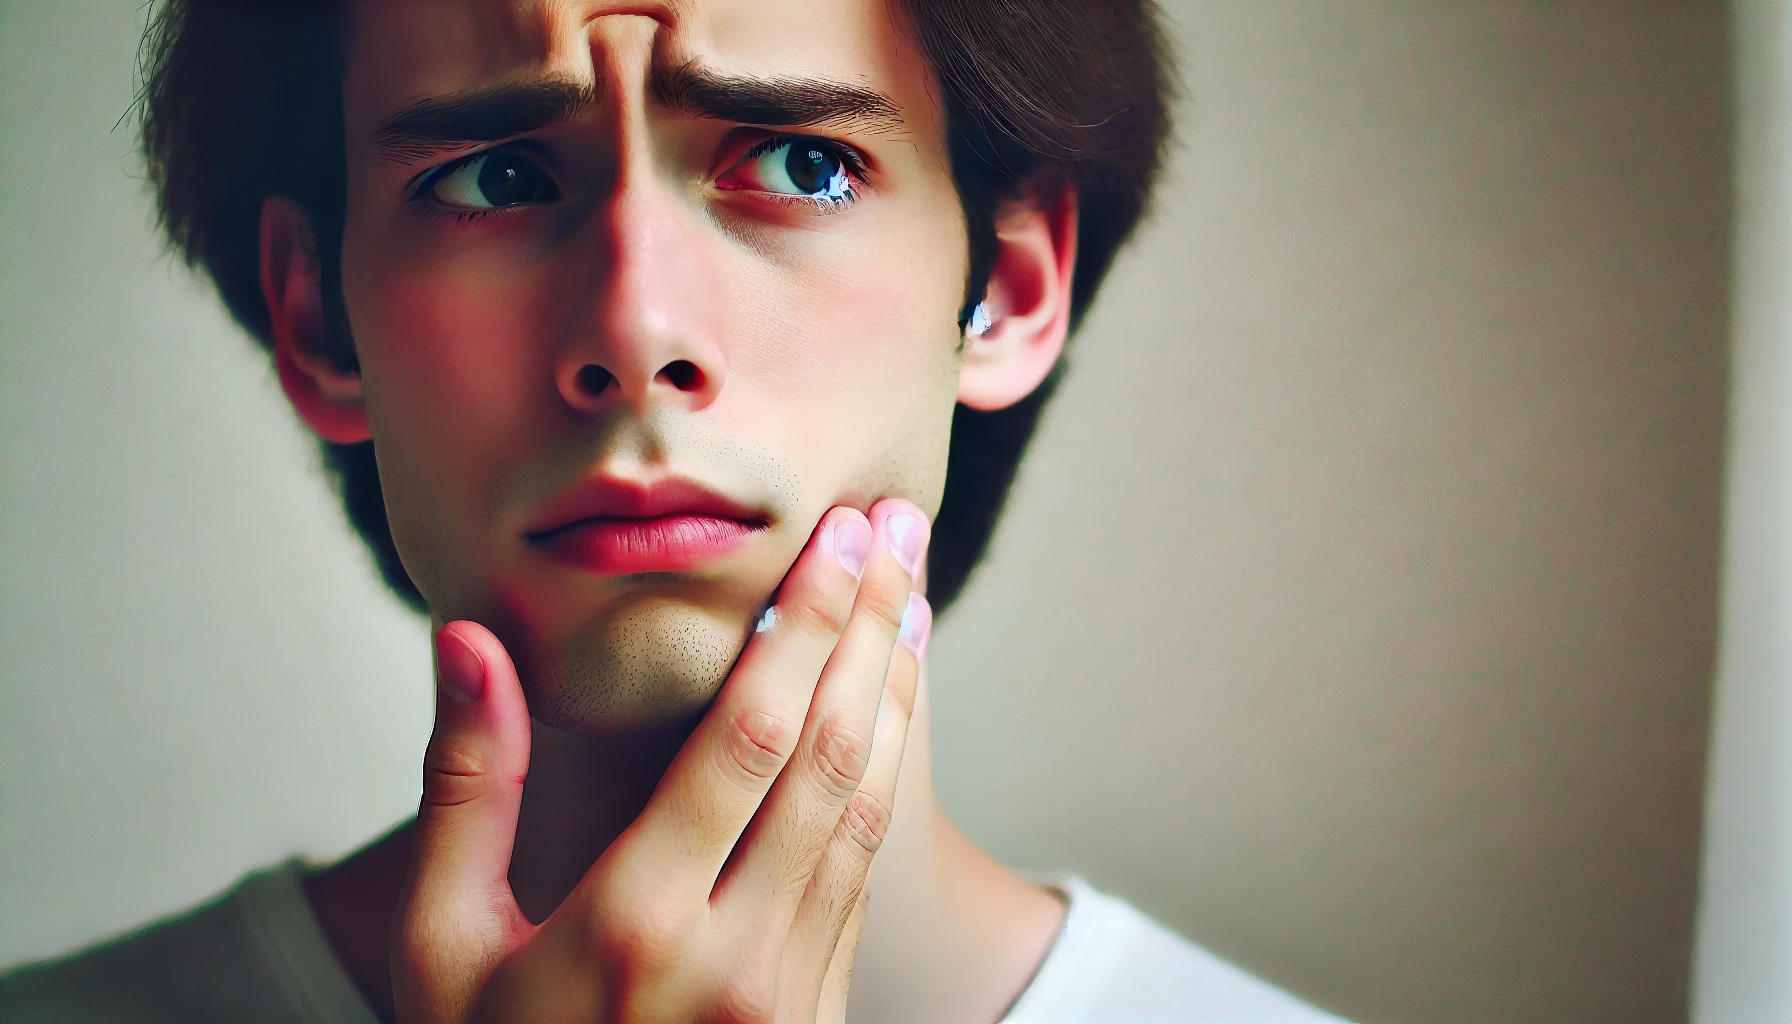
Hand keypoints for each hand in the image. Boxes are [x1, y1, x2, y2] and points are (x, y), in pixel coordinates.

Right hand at [390, 500, 932, 1023]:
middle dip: (870, 626)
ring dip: (897, 693)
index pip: (750, 736)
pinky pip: (865, 872)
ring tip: (912, 598)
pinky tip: (890, 712)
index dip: (803, 624)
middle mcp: (734, 953)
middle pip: (833, 755)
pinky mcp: (820, 1016)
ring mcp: (790, 994)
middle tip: (895, 528)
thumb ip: (466, 786)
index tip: (837, 536)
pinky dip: (887, 776)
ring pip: (867, 811)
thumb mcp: (441, 946)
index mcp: (633, 920)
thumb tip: (465, 640)